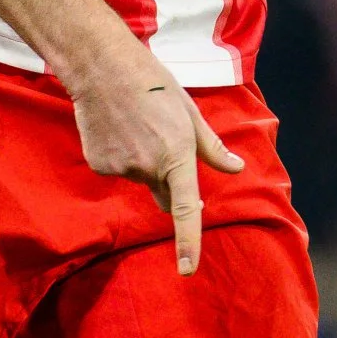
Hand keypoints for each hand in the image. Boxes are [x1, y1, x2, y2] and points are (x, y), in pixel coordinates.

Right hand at [64, 37, 243, 273]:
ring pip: (139, 178)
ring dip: (141, 161)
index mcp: (177, 155)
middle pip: (163, 194)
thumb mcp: (190, 112)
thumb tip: (236, 169)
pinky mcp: (100, 166)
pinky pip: (117, 169)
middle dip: (168, 181)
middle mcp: (149, 168)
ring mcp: (121, 169)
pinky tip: (115, 128)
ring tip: (134, 123)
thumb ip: (212, 147)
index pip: (184, 210)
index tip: (187, 269)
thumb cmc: (153, 84)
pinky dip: (119, 154)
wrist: (102, 68)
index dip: (188, 242)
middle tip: (161, 141)